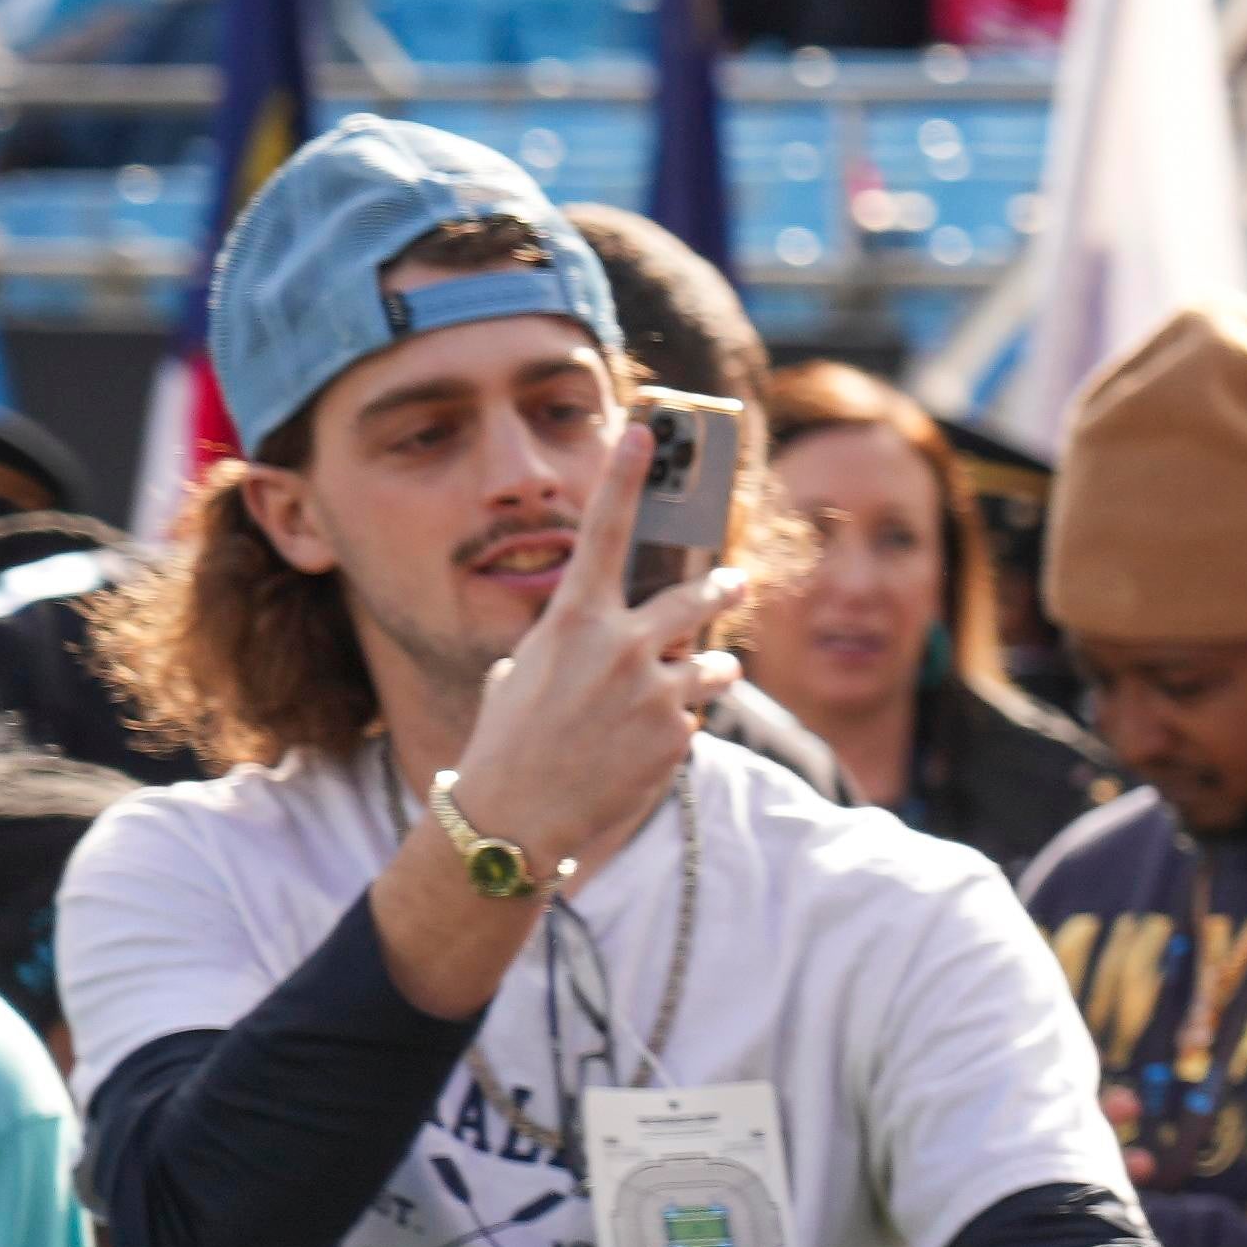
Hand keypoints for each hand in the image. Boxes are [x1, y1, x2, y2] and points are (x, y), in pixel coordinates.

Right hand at [443, 417, 746, 878]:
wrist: (516, 813)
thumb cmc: (510, 738)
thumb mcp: (525, 671)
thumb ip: (571, 643)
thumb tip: (600, 637)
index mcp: (573, 619)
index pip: (604, 531)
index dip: (625, 478)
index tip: (644, 433)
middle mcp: (621, 645)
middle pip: (695, 597)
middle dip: (721, 588)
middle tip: (735, 580)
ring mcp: (655, 689)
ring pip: (711, 665)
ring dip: (709, 670)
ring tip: (704, 677)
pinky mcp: (676, 733)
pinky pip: (690, 718)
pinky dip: (674, 728)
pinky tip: (640, 750)